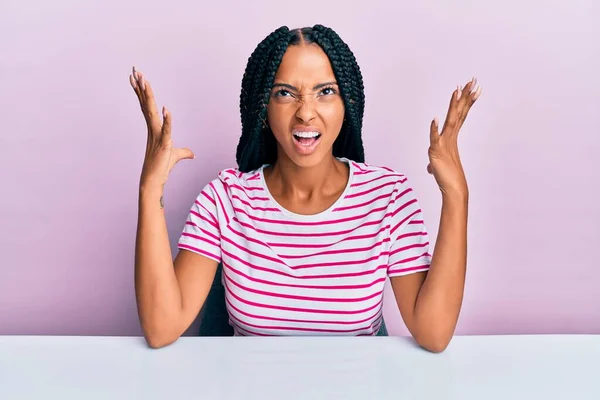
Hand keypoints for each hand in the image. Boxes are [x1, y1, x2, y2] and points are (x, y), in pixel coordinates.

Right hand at [129, 67, 194, 189]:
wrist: (154, 181)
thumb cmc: (162, 167)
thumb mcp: (176, 156)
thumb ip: (184, 152)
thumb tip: (193, 154)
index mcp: (154, 128)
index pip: (147, 106)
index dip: (141, 92)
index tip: (136, 78)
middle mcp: (153, 129)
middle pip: (146, 104)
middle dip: (141, 87)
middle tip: (135, 71)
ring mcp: (157, 135)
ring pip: (152, 112)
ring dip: (148, 96)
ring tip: (144, 81)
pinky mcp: (164, 144)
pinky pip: (166, 130)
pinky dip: (167, 120)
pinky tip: (166, 109)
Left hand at [427, 77, 480, 196]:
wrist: (453, 191)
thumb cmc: (448, 179)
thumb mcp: (437, 167)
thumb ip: (434, 164)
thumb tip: (430, 168)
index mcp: (451, 137)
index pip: (460, 115)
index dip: (465, 101)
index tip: (472, 88)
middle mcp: (450, 137)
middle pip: (459, 112)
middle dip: (465, 96)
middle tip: (473, 81)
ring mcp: (444, 143)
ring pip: (450, 120)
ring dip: (453, 105)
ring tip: (457, 90)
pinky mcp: (436, 152)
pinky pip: (434, 138)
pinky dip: (434, 129)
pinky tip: (435, 119)